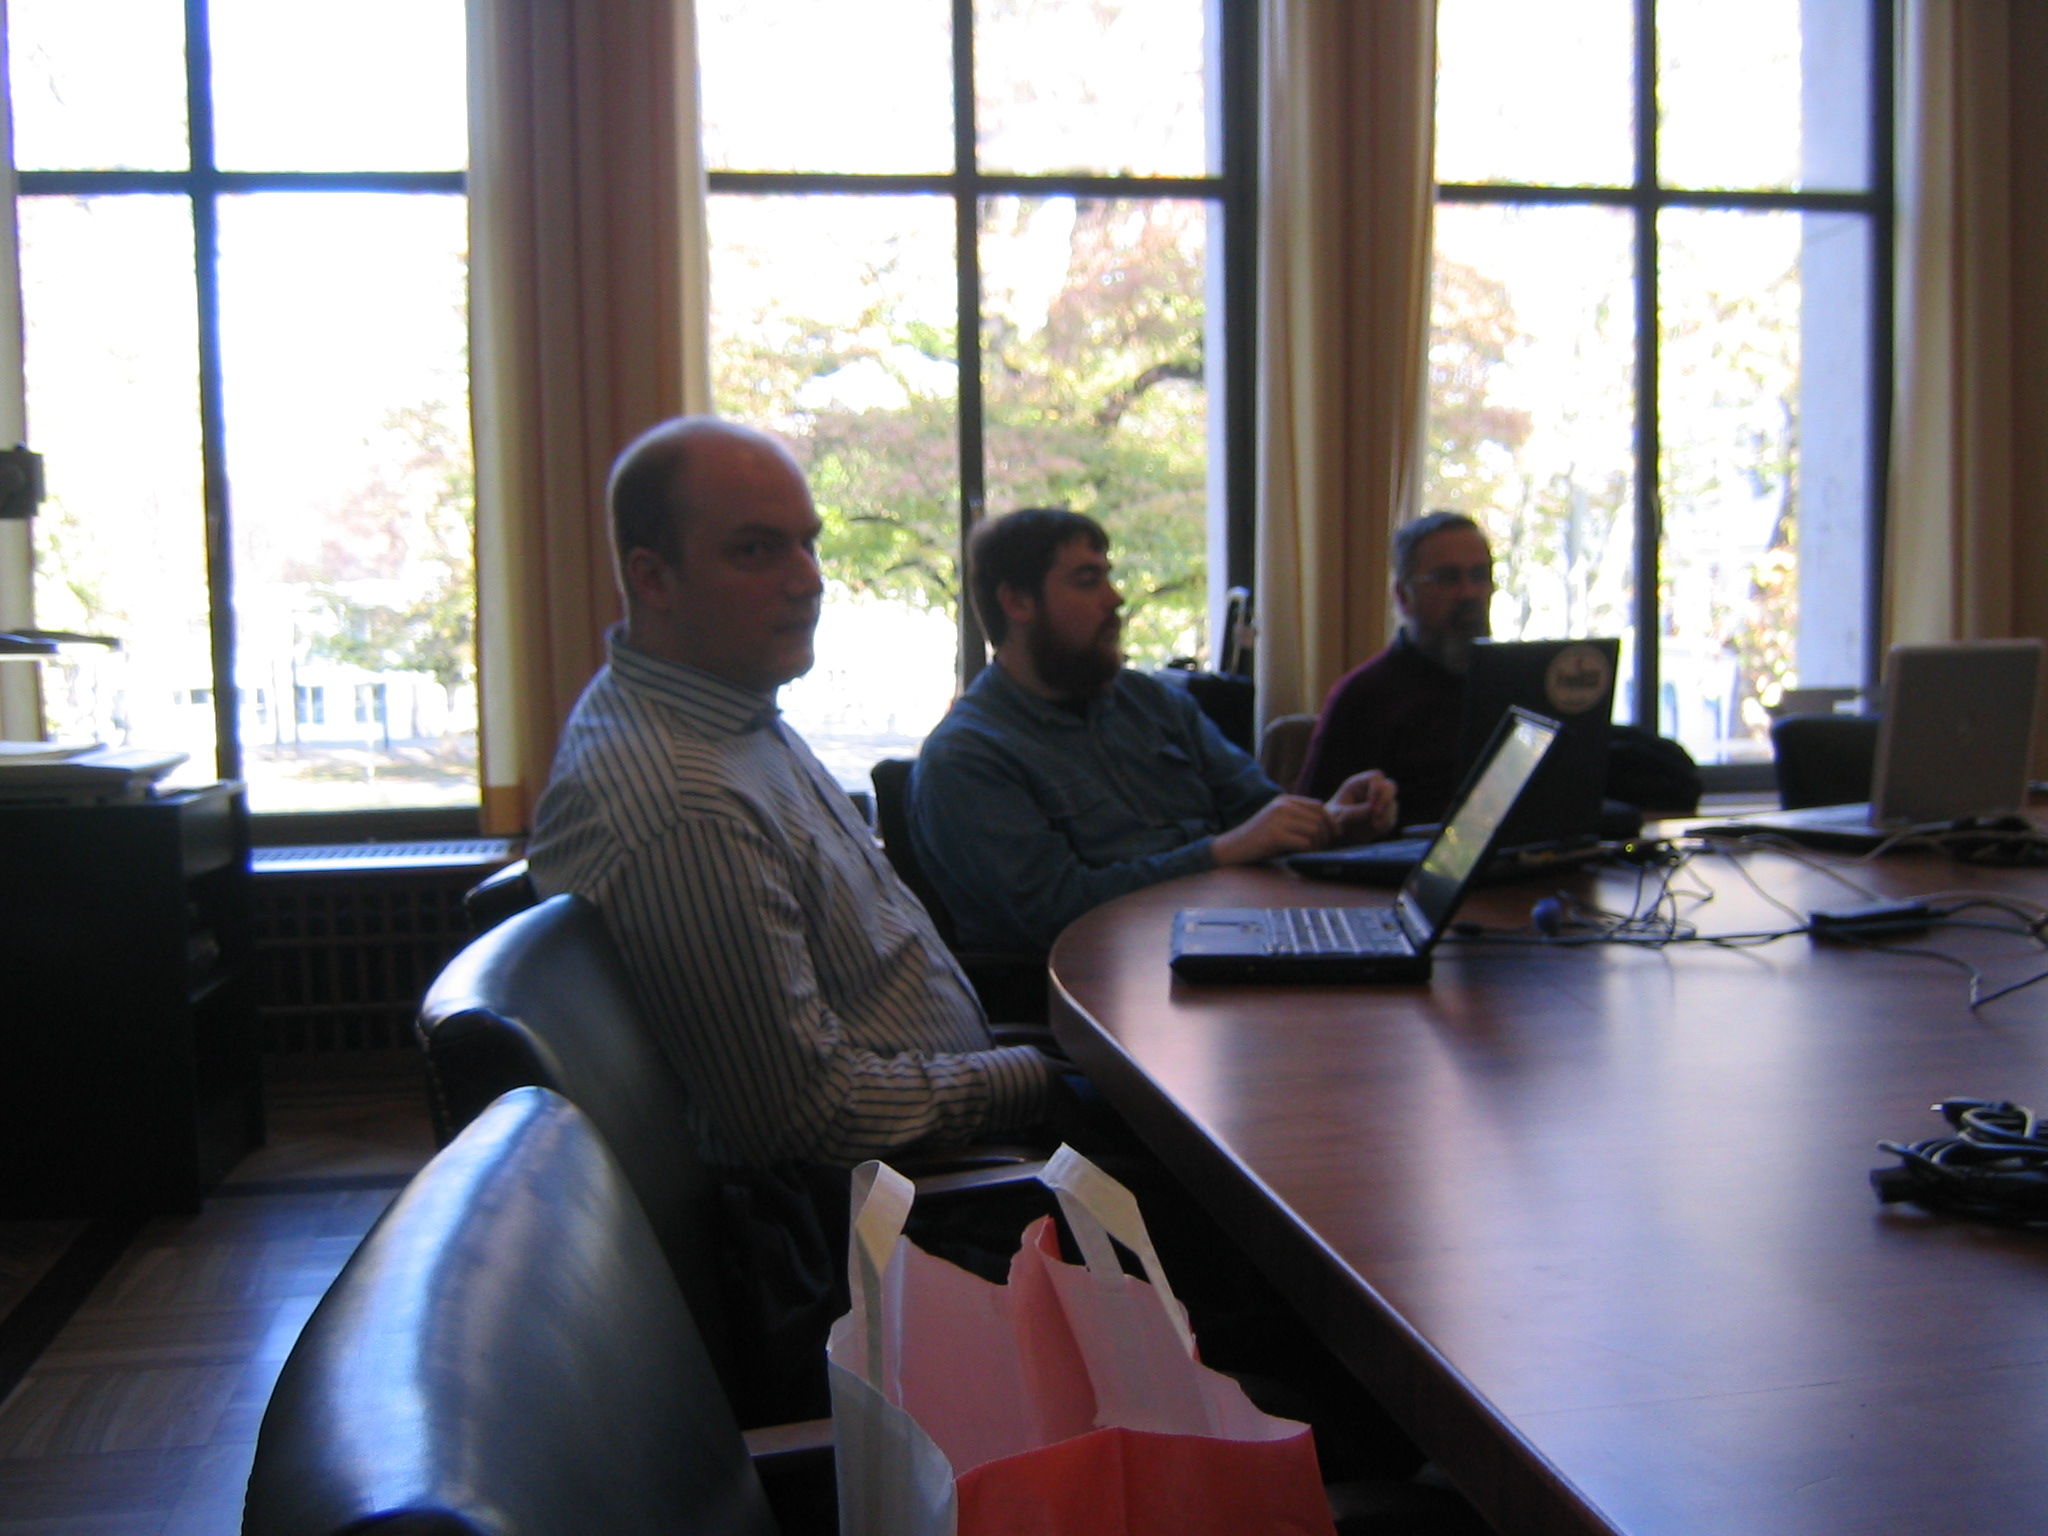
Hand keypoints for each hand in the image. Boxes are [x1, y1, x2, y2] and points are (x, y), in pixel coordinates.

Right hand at [1211, 794, 1338, 865]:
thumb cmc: (1259, 839)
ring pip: (1315, 831)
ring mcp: (1278, 819)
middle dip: (1326, 835)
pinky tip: (1301, 854)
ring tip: (1310, 851)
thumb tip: (1331, 824)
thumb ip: (1299, 818)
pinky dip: (1308, 851)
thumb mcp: (1279, 821)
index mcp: (1284, 800)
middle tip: (1322, 847)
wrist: (1233, 848)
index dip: (1330, 821)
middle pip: (1319, 819)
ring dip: (1317, 844)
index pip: (1318, 806)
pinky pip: (1305, 843)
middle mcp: (1282, 806)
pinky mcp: (1275, 835)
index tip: (1334, 835)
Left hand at [1327, 770, 1398, 841]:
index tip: (1371, 804)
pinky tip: (1376, 829)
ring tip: (1374, 825)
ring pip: (1393, 804)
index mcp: (1358, 784)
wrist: (1334, 835)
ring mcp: (1379, 804)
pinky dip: (1386, 824)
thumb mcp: (1339, 815)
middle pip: (1390, 786)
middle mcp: (1371, 791)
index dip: (1377, 789)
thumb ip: (1354, 811)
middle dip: (1386, 800)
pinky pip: (1392, 819)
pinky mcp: (1383, 817)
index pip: (1375, 777)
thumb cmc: (1332, 820)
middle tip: (1376, 813)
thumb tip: (1372, 810)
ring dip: (1385, 815)